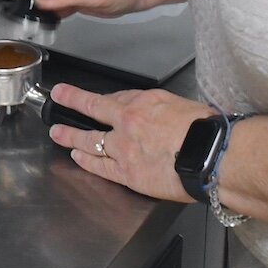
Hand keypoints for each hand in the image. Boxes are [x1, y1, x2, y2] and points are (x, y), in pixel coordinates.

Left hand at [46, 83, 213, 201]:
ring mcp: (124, 147)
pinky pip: (100, 166)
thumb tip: (157, 115)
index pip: (114, 98)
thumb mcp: (182, 106)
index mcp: (144, 103)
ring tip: (57, 133)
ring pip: (89, 140)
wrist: (210, 155)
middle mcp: (128, 122)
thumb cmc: (205, 131)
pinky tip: (77, 157)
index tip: (83, 95)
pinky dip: (86, 160)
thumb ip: (161, 110)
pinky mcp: (127, 172)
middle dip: (72, 102)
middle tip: (58, 98)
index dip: (96, 97)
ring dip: (70, 136)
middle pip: (92, 110)